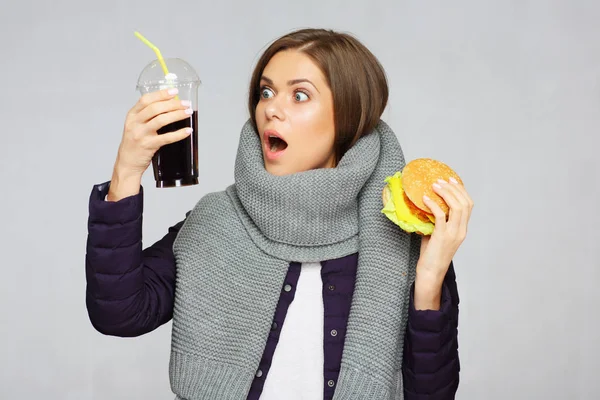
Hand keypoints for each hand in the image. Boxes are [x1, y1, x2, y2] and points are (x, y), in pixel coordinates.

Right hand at [114, 88, 193, 176]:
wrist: (127, 163)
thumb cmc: (135, 143)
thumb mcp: (136, 126)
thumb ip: (149, 116)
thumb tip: (171, 105)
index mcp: (132, 115)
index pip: (146, 100)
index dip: (161, 94)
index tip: (174, 91)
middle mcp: (135, 123)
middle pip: (155, 108)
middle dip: (173, 104)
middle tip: (186, 104)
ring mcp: (141, 134)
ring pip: (161, 120)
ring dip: (177, 115)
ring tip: (188, 113)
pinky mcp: (148, 145)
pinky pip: (166, 138)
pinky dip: (179, 133)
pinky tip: (187, 131)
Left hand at [413, 177, 472, 308]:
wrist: (430, 272)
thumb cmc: (431, 254)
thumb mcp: (436, 234)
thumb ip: (436, 220)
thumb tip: (425, 204)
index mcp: (462, 229)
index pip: (468, 205)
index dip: (461, 190)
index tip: (452, 179)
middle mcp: (461, 230)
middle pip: (465, 203)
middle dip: (454, 188)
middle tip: (441, 180)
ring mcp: (453, 234)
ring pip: (457, 207)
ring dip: (446, 193)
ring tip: (434, 186)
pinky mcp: (442, 236)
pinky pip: (440, 216)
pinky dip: (433, 204)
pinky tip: (425, 198)